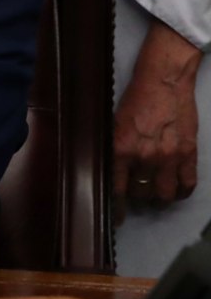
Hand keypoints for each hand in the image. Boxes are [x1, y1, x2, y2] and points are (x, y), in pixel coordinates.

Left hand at [115, 22, 200, 206]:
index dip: (117, 207)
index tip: (118, 217)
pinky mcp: (189, 154)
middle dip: (137, 195)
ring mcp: (169, 157)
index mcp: (121, 149)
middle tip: (137, 189)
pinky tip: (176, 189)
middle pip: (141, 193)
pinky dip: (181, 191)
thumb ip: (114, 150)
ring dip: (159, 196)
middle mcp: (145, 157)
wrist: (164, 81)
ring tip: (155, 190)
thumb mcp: (113, 124)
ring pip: (164, 194)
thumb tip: (110, 173)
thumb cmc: (135, 99)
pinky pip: (187, 185)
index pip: (117, 189)